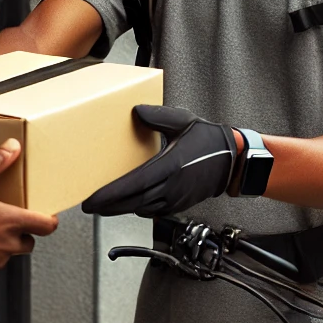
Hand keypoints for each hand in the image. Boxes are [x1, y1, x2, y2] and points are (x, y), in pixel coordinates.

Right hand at [0, 138, 58, 283]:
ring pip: (9, 254)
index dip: (50, 220)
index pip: (47, 226)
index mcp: (11, 222)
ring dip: (2, 244)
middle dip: (24, 232)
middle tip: (10, 220)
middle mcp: (7, 245)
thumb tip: (11, 148)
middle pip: (30, 242)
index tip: (47, 215)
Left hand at [82, 105, 237, 216]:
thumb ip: (158, 116)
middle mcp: (172, 187)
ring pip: (142, 209)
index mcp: (171, 167)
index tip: (93, 198)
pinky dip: (138, 208)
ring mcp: (176, 198)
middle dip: (109, 206)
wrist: (233, 160)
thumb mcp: (182, 121)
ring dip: (121, 209)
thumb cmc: (208, 140)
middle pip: (133, 202)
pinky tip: (128, 203)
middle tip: (89, 206)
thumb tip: (136, 110)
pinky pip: (153, 211)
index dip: (111, 194)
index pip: (134, 184)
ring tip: (103, 205)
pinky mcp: (179, 204)